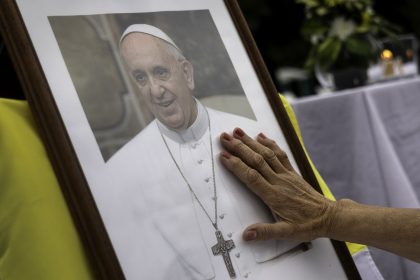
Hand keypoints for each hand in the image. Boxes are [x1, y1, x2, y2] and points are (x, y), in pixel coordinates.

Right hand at [219, 128, 336, 241]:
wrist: (328, 216)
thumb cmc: (308, 225)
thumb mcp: (287, 233)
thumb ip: (266, 232)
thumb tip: (247, 234)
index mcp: (274, 195)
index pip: (251, 176)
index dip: (236, 165)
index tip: (224, 156)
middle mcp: (279, 181)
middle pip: (256, 160)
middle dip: (239, 148)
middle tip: (225, 138)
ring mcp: (286, 174)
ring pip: (266, 154)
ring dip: (251, 142)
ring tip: (238, 132)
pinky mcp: (292, 172)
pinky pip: (279, 154)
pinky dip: (269, 143)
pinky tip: (261, 136)